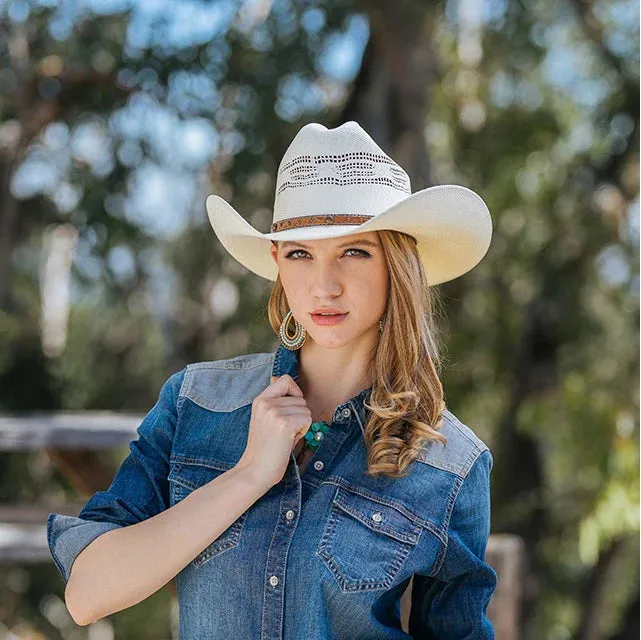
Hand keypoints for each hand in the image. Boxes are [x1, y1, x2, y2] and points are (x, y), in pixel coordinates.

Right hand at [236, 374, 310, 490]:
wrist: (255, 470)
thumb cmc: (264, 447)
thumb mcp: (263, 417)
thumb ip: (273, 400)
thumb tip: (276, 377)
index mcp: (260, 400)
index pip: (285, 379)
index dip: (294, 391)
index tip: (291, 407)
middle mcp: (266, 403)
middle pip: (300, 398)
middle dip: (298, 415)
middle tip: (284, 431)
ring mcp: (275, 412)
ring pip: (305, 409)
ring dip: (301, 424)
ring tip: (285, 437)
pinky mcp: (284, 424)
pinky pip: (307, 419)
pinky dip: (303, 431)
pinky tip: (289, 441)